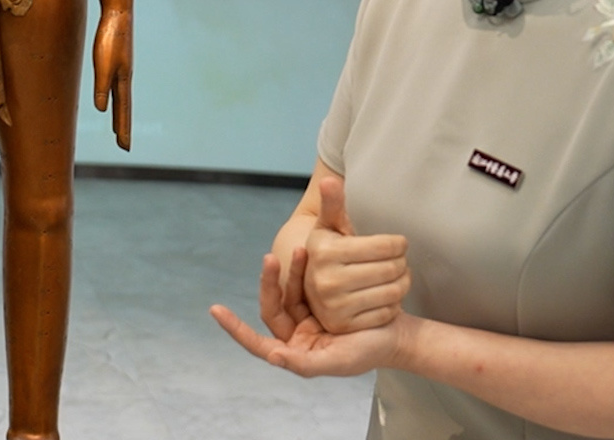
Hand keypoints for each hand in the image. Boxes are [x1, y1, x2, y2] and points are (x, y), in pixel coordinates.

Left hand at [92, 9, 131, 148]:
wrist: (117, 14)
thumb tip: (101, 110)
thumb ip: (102, 87)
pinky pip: (115, 86)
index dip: (122, 129)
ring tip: (118, 128)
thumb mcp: (103, 65)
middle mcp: (124, 78)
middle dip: (123, 127)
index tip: (124, 147)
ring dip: (120, 114)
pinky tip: (111, 98)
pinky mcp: (115, 61)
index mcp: (123, 80)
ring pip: (120, 98)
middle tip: (124, 146)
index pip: (123, 111)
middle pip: (124, 108)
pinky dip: (115, 98)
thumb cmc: (110, 38)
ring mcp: (121, 69)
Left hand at [210, 250, 407, 378]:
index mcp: (295, 352)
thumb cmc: (368, 353)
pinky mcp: (320, 297)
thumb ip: (304, 364)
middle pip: (272, 307)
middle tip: (270, 259)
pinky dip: (302, 268)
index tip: (216, 310)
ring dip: (288, 271)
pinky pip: (303, 281)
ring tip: (298, 249)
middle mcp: (296, 334)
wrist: (397, 334)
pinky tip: (305, 251)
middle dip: (268, 284)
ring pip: (287, 291)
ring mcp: (307, 314)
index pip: (257, 342)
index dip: (236, 329)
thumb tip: (272, 356)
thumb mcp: (338, 362)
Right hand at [304, 176, 409, 333]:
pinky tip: (387, 296)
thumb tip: (330, 180)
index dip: (398, 244)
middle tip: (398, 261)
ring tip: (397, 276)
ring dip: (403, 283)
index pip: (385, 247)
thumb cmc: (329, 254)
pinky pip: (388, 313)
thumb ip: (332, 204)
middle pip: (392, 269)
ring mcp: (335, 306)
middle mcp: (325, 280)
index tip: (398, 243)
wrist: (314, 292)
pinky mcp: (345, 325)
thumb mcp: (328, 228)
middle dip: (401, 263)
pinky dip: (394, 304)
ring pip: (394, 292)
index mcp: (324, 252)